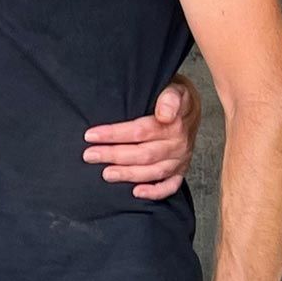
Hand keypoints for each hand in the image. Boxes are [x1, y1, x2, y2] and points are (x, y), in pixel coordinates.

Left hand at [82, 75, 201, 199]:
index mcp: (173, 124)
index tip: (91, 135)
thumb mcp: (175, 87)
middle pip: (142, 153)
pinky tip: (137, 193)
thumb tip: (165, 113)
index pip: (140, 131)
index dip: (114, 134)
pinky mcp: (181, 169)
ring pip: (153, 171)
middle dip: (113, 155)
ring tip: (106, 174)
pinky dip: (155, 192)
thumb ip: (170, 97)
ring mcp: (180, 159)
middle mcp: (177, 144)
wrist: (192, 106)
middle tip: (89, 155)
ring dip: (128, 174)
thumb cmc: (173, 96)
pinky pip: (170, 185)